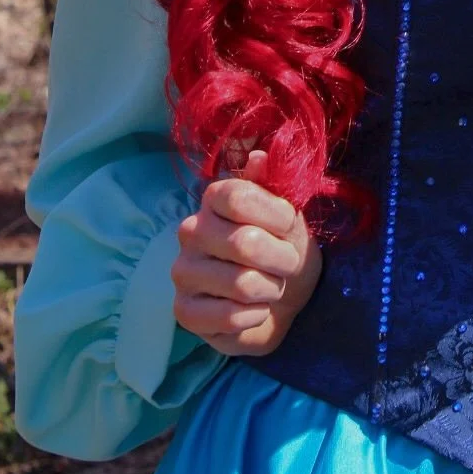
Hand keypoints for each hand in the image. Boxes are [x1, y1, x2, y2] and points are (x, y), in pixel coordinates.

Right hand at [172, 150, 322, 355]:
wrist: (284, 298)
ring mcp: (183, 273)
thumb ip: (274, 185)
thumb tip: (259, 156)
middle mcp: (190, 232)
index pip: (237, 196)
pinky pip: (230, 317)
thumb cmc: (284, 249)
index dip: (275, 214)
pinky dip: (256, 316)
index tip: (289, 225)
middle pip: (245, 243)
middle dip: (283, 260)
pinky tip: (255, 310)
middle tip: (287, 265)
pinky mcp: (184, 312)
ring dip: (271, 290)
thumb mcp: (289, 216)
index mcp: (213, 200)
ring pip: (242, 283)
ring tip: (270, 287)